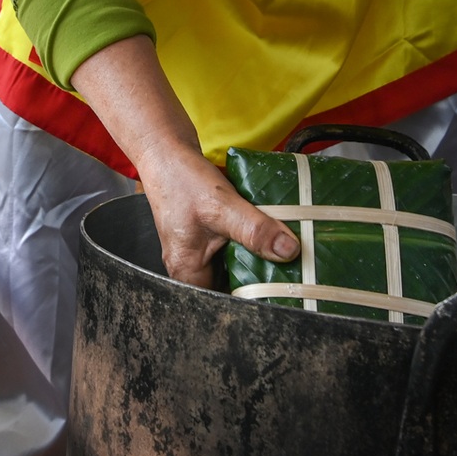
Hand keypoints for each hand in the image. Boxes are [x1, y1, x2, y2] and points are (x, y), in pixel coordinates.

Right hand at [136, 146, 299, 287]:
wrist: (168, 152)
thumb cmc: (182, 180)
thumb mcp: (223, 206)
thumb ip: (255, 230)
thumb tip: (288, 252)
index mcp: (186, 270)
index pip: (222, 303)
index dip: (250, 303)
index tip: (278, 296)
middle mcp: (189, 266)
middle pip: (230, 287)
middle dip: (257, 282)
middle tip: (288, 277)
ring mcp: (198, 252)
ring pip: (234, 268)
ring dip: (255, 262)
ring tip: (282, 259)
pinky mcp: (208, 237)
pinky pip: (233, 251)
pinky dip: (249, 246)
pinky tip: (266, 240)